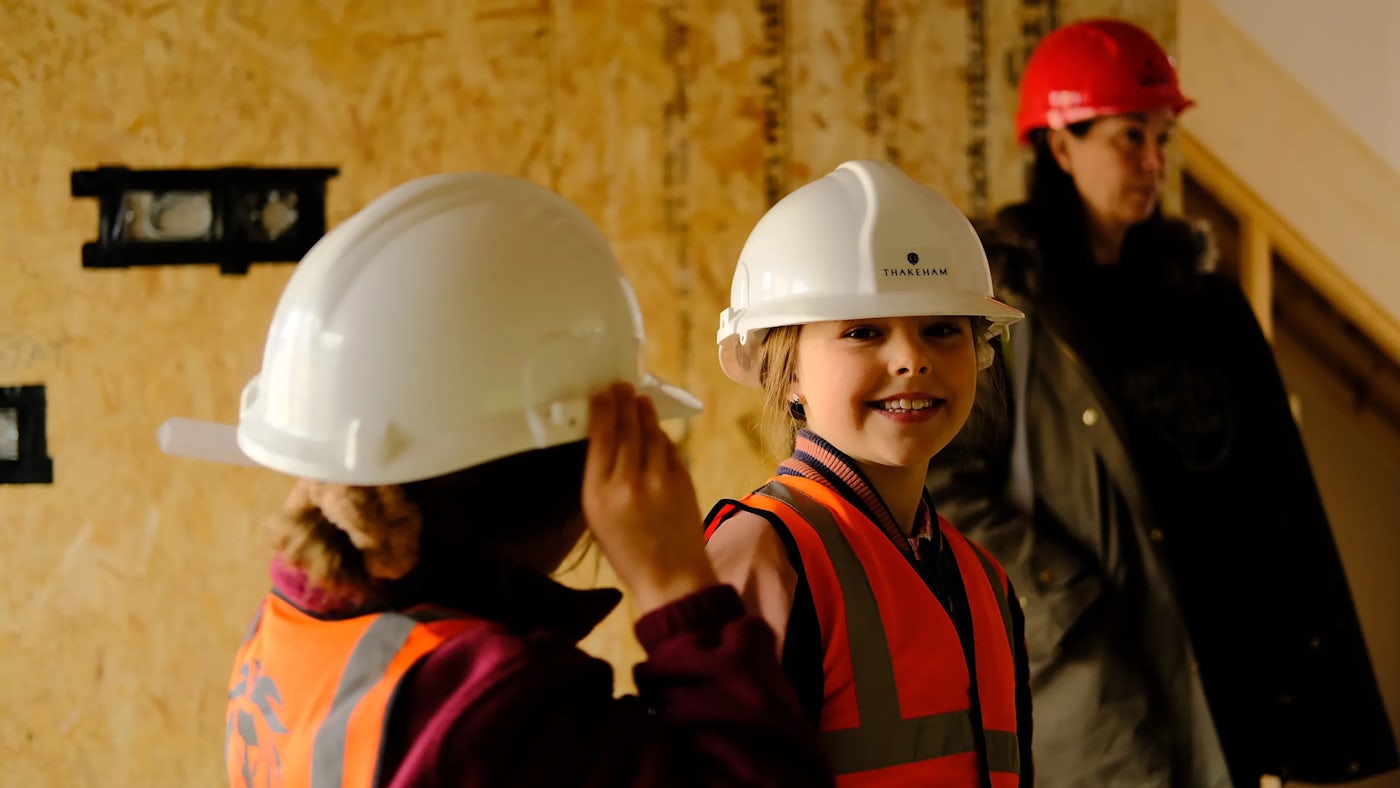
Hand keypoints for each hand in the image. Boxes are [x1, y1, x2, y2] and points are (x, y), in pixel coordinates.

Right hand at [582, 382, 717, 613]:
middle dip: (623, 402)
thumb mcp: (597, 518)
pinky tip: (655, 429)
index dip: (601, 410)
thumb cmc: (627, 550)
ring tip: (638, 399)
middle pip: (625, 428)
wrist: (670, 576)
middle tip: (621, 385)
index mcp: (598, 494)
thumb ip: (599, 478)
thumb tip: (605, 437)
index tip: (601, 394)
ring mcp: (657, 479)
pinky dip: (660, 435)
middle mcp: (626, 482)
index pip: (600, 438)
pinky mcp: (682, 480)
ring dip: (644, 411)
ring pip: (649, 432)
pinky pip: (668, 447)